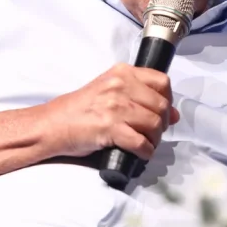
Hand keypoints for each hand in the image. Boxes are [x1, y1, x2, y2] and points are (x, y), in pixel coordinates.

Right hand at [46, 63, 178, 159]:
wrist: (53, 124)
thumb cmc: (80, 108)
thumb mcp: (110, 91)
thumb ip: (139, 96)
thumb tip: (172, 113)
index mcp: (122, 73)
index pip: (161, 81)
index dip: (168, 99)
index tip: (163, 111)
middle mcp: (120, 86)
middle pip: (161, 105)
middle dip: (162, 123)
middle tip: (154, 132)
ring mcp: (115, 106)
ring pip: (154, 124)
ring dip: (154, 138)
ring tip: (146, 142)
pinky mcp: (109, 128)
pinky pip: (140, 142)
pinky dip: (145, 151)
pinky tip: (140, 152)